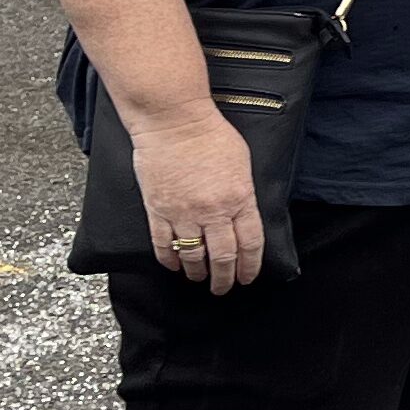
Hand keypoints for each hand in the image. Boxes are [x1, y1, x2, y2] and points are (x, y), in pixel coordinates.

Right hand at [129, 104, 265, 294]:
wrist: (173, 120)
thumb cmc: (210, 134)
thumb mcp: (242, 163)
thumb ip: (244, 193)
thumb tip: (244, 215)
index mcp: (239, 199)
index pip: (250, 244)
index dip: (250, 266)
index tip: (248, 278)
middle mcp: (213, 211)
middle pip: (223, 257)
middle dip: (225, 278)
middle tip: (223, 288)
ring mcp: (184, 213)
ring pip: (193, 256)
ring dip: (197, 273)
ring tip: (199, 279)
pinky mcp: (158, 210)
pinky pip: (164, 245)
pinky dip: (170, 260)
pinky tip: (175, 266)